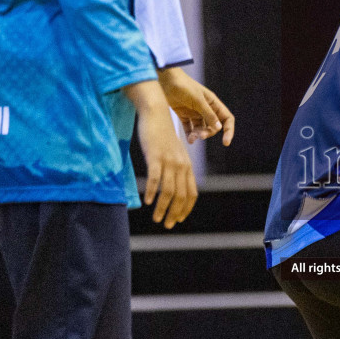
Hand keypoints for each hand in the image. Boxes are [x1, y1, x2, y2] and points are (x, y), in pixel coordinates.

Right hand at [125, 80, 197, 226]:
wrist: (155, 113)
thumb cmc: (161, 135)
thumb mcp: (173, 153)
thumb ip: (175, 168)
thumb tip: (172, 186)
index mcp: (186, 166)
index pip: (191, 193)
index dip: (186, 209)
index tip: (178, 219)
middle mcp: (181, 165)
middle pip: (181, 196)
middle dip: (175, 213)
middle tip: (167, 225)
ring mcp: (169, 161)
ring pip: (169, 191)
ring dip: (163, 208)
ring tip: (157, 219)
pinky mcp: (156, 156)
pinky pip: (155, 178)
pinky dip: (153, 192)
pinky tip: (148, 202)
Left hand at [158, 67, 234, 145]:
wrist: (165, 80)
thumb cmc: (184, 86)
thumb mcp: (198, 100)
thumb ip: (208, 114)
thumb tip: (219, 128)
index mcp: (213, 103)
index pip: (226, 118)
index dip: (228, 130)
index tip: (226, 142)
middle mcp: (206, 108)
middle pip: (213, 126)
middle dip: (208, 133)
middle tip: (200, 135)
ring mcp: (195, 112)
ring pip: (201, 128)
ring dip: (198, 135)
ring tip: (191, 139)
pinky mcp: (184, 114)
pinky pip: (189, 128)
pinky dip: (189, 134)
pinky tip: (189, 140)